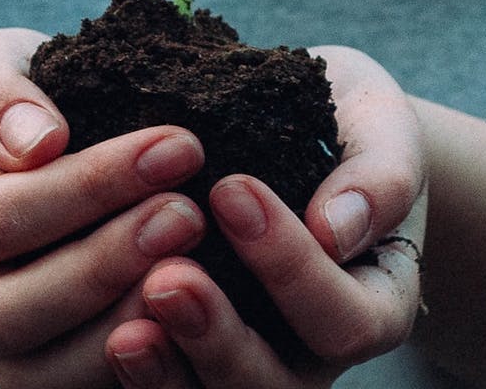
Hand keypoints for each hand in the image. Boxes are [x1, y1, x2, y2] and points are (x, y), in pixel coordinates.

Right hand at [0, 29, 210, 388]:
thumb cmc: (0, 110)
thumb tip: (40, 140)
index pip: (0, 214)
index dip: (91, 185)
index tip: (179, 145)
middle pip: (13, 310)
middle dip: (108, 263)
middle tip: (189, 213)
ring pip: (44, 374)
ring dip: (125, 325)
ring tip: (198, 269)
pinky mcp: (33, 374)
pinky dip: (140, 368)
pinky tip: (196, 321)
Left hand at [103, 45, 427, 387]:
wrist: (295, 129)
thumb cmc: (345, 124)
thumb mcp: (378, 125)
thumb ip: (379, 175)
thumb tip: (335, 229)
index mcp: (374, 303)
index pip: (346, 319)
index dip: (292, 269)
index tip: (232, 190)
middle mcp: (314, 355)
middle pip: (275, 386)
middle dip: (219, 338)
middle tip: (167, 278)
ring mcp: (250, 367)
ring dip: (168, 375)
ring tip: (125, 333)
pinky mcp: (192, 363)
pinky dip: (136, 377)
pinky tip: (106, 339)